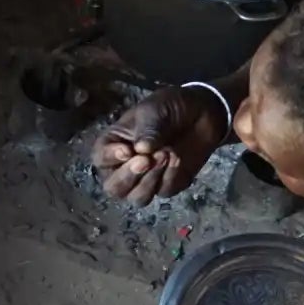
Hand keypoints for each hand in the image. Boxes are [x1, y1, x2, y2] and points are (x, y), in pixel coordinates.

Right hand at [91, 84, 228, 204]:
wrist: (202, 112)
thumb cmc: (170, 107)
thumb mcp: (155, 110)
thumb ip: (148, 129)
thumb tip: (141, 149)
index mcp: (114, 144)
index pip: (101, 159)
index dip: (111, 158)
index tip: (127, 150)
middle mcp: (125, 167)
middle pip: (114, 188)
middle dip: (129, 177)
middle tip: (146, 160)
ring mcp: (146, 179)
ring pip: (137, 198)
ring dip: (150, 180)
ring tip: (166, 154)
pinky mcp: (168, 185)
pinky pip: (163, 191)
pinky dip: (171, 176)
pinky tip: (178, 158)